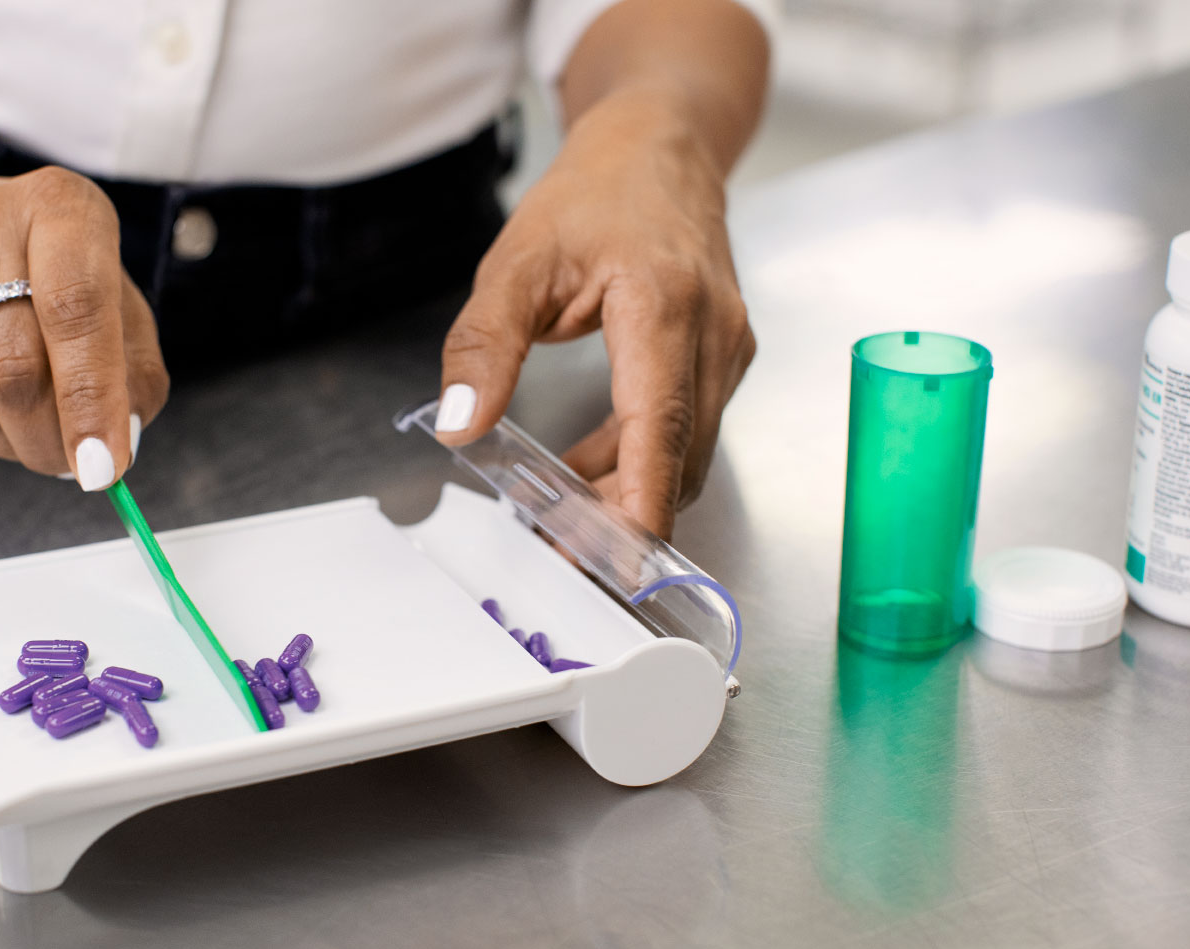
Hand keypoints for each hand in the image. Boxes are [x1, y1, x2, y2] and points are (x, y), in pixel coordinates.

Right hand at [0, 165, 168, 488]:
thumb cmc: (43, 269)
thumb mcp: (113, 293)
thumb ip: (134, 366)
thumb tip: (123, 440)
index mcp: (58, 205)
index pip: (77, 308)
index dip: (94, 397)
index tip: (106, 462)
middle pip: (16, 366)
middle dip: (53, 439)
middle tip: (77, 466)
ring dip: (16, 445)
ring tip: (38, 437)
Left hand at [435, 87, 754, 537]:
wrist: (662, 144)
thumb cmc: (596, 191)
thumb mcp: (517, 261)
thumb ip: (484, 345)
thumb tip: (461, 423)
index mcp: (664, 306)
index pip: (659, 428)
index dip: (641, 505)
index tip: (622, 563)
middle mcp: (712, 334)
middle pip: (677, 457)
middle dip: (624, 518)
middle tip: (561, 554)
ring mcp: (728, 347)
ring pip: (685, 451)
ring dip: (629, 491)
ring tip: (561, 517)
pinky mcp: (725, 356)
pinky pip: (687, 429)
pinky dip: (640, 459)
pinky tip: (587, 468)